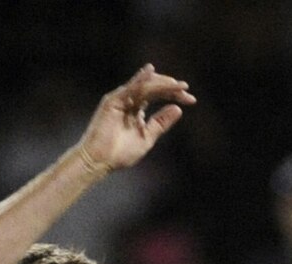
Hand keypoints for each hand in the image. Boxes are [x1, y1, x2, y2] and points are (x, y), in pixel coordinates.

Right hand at [77, 65, 192, 174]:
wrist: (99, 162)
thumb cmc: (120, 153)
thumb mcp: (147, 137)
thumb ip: (161, 123)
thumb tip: (178, 109)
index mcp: (137, 109)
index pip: (159, 95)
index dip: (175, 95)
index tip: (192, 100)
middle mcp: (130, 100)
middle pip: (153, 87)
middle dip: (170, 88)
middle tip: (186, 90)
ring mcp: (120, 99)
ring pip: (144, 86)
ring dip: (160, 84)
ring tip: (177, 85)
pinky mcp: (112, 101)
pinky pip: (129, 88)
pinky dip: (140, 80)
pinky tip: (151, 73)